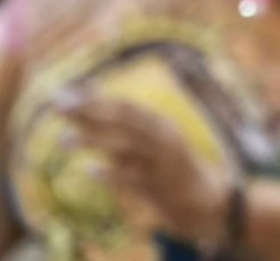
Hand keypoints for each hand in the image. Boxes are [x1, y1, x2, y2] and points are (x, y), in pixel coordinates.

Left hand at [63, 96, 237, 246]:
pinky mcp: (160, 190)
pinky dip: (112, 175)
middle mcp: (163, 141)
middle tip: (59, 105)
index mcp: (162, 125)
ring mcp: (162, 165)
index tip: (67, 93)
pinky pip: (133, 181)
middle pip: (124, 122)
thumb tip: (89, 102)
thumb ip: (124, 127)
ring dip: (95, 141)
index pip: (126, 107)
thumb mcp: (155, 141)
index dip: (96, 99)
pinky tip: (89, 171)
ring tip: (63, 140)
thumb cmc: (173, 166)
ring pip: (126, 148)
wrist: (207, 199)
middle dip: (91, 112)